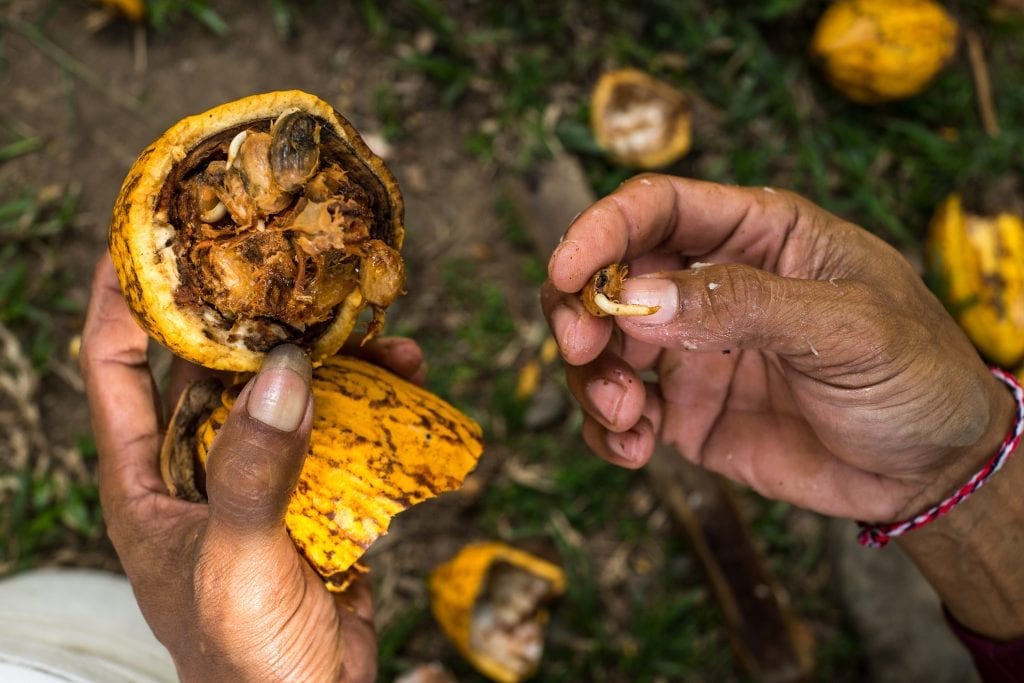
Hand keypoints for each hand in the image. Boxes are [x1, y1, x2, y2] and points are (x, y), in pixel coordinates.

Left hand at [80, 255, 423, 681]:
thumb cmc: (244, 657)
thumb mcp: (237, 563)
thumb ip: (255, 471)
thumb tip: (285, 369)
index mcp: (145, 476)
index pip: (115, 362)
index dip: (124, 292)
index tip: (152, 226)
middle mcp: (196, 463)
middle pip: (215, 360)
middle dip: (252, 308)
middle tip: (292, 255)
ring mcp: (256, 475)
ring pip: (285, 387)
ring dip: (327, 351)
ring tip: (373, 321)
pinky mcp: (311, 490)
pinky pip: (336, 425)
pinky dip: (370, 396)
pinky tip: (405, 374)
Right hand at [543, 175, 1013, 523]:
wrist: (932, 473)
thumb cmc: (917, 375)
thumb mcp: (849, 329)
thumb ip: (746, 306)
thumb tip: (643, 300)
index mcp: (757, 235)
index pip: (659, 208)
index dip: (602, 230)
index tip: (566, 272)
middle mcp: (712, 285)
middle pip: (610, 275)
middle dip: (579, 309)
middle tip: (583, 348)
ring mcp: (692, 351)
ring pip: (602, 347)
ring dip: (591, 379)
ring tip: (626, 418)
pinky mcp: (686, 412)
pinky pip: (621, 414)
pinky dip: (608, 431)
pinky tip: (633, 451)